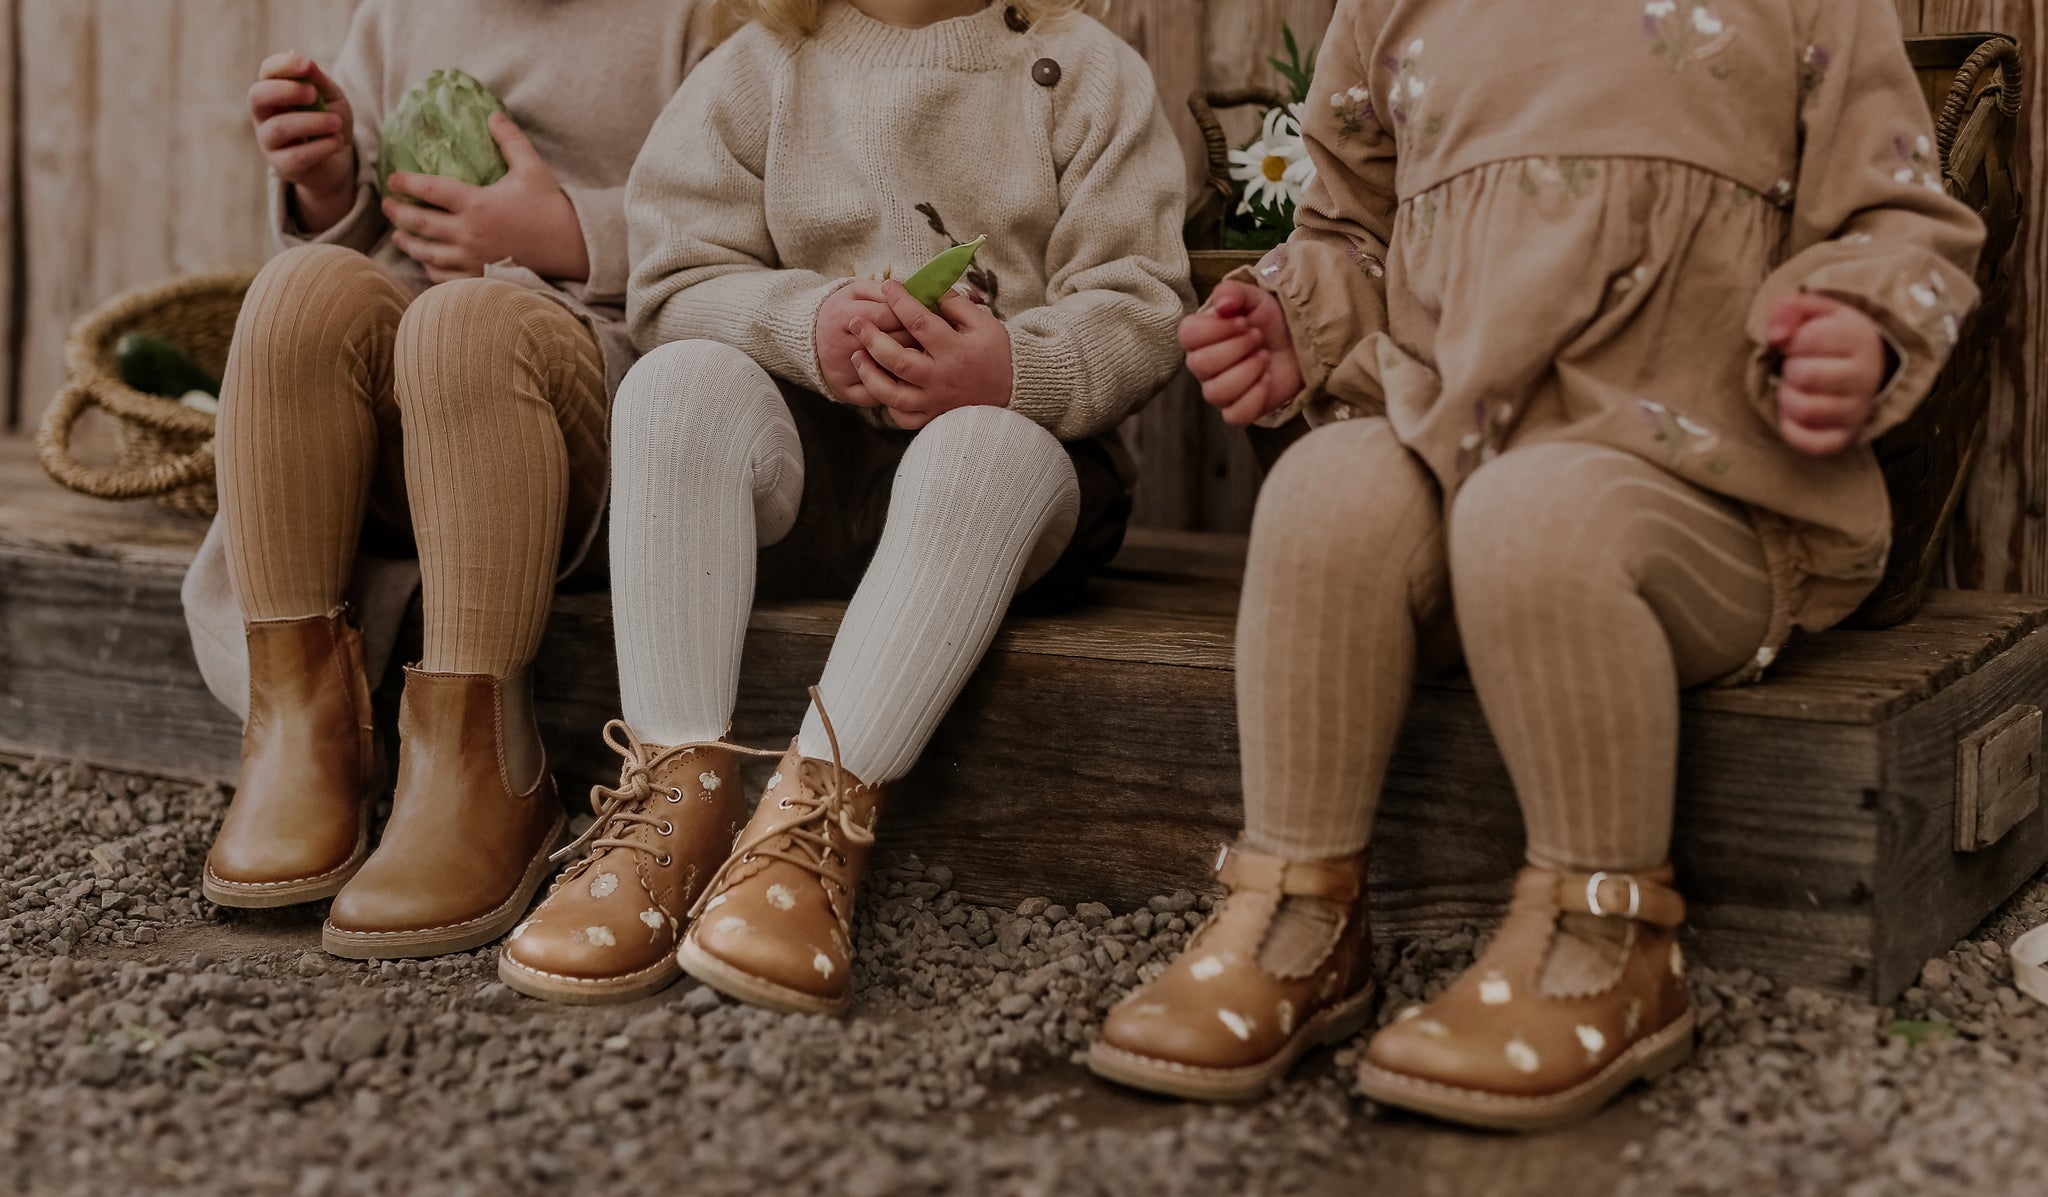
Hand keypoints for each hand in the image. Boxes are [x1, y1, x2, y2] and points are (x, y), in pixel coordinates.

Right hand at [250, 52, 356, 233]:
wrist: (339, 160)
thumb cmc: (330, 122)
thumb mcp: (333, 99)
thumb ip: (321, 84)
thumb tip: (309, 66)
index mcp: (274, 92)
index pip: (267, 72)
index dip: (283, 65)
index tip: (307, 65)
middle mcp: (264, 115)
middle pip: (257, 96)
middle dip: (286, 91)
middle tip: (313, 94)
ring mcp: (269, 142)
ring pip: (278, 128)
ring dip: (310, 122)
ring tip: (336, 123)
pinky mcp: (282, 166)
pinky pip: (296, 156)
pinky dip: (320, 147)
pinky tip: (336, 142)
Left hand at [382, 111, 589, 283]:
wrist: (570, 247)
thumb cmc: (550, 207)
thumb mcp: (532, 168)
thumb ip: (509, 140)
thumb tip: (492, 115)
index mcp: (476, 203)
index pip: (430, 190)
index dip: (407, 184)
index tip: (393, 180)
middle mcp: (468, 232)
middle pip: (420, 223)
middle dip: (398, 214)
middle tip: (387, 206)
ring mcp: (472, 257)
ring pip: (427, 252)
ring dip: (408, 243)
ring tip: (398, 236)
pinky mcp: (480, 276)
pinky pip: (445, 275)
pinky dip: (430, 267)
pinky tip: (426, 261)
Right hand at [815, 281, 915, 405]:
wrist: (808, 337)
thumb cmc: (842, 310)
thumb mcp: (856, 291)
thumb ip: (882, 290)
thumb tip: (911, 292)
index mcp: (843, 316)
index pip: (886, 316)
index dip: (909, 315)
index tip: (924, 315)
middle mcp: (842, 346)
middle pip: (890, 345)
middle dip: (915, 340)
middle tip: (931, 338)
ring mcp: (843, 371)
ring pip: (887, 373)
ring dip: (910, 367)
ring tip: (922, 357)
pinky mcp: (844, 390)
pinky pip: (876, 395)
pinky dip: (893, 389)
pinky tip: (905, 379)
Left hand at [848, 280, 1012, 430]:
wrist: (1015, 392)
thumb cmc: (998, 354)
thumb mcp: (985, 324)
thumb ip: (957, 306)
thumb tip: (931, 290)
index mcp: (954, 350)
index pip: (920, 322)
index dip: (901, 302)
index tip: (888, 286)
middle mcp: (940, 377)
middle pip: (896, 359)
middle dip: (871, 338)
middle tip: (855, 322)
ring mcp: (934, 401)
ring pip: (892, 393)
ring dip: (870, 374)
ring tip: (856, 356)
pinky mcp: (933, 417)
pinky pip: (903, 417)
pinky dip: (888, 404)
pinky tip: (880, 386)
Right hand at [1183, 280, 1301, 425]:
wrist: (1298, 342)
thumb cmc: (1270, 320)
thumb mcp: (1255, 297)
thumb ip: (1233, 292)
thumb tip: (1222, 304)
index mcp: (1200, 335)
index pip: (1187, 335)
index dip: (1215, 329)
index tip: (1243, 322)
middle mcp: (1203, 365)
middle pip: (1201, 364)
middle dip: (1237, 348)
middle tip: (1258, 337)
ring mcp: (1219, 390)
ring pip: (1216, 392)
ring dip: (1247, 371)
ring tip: (1265, 356)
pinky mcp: (1239, 409)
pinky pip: (1234, 415)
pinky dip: (1254, 397)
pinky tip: (1267, 379)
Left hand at [1767, 294, 1889, 457]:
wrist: (1861, 366)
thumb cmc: (1828, 335)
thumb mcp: (1812, 311)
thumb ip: (1788, 309)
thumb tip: (1776, 337)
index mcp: (1860, 338)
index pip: (1808, 339)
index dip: (1791, 341)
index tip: (1798, 343)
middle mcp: (1867, 376)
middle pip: (1805, 376)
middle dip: (1789, 370)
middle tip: (1796, 368)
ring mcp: (1859, 410)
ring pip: (1806, 410)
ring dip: (1787, 399)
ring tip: (1795, 389)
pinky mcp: (1846, 437)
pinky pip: (1812, 444)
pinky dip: (1792, 430)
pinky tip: (1794, 414)